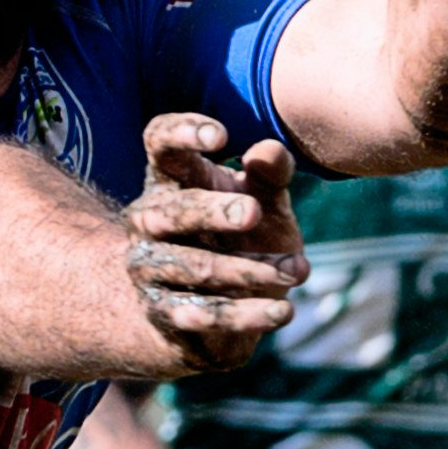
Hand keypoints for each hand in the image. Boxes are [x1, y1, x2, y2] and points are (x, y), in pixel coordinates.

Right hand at [126, 116, 304, 371]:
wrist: (210, 314)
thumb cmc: (239, 239)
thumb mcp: (262, 203)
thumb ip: (270, 176)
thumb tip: (272, 150)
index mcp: (169, 180)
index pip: (159, 143)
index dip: (182, 133)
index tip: (222, 136)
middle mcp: (149, 221)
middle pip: (172, 211)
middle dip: (213, 211)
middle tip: (253, 211)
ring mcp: (150, 268)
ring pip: (195, 267)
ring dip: (249, 269)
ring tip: (298, 270)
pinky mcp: (165, 313)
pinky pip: (205, 314)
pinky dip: (247, 315)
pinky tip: (283, 311)